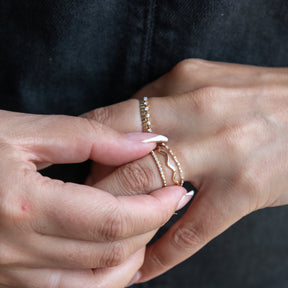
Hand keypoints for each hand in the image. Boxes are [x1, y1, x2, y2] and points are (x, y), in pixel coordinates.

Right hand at [0, 110, 186, 286]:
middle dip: (149, 229)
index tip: (175, 191)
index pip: (113, 219)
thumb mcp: (26, 132)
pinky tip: (114, 254)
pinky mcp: (6, 279)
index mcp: (23, 205)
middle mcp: (15, 250)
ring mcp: (8, 272)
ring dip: (131, 258)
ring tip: (147, 227)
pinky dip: (102, 278)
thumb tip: (146, 141)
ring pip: (93, 285)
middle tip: (166, 203)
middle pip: (109, 253)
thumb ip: (92, 137)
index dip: (154, 208)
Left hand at [84, 59, 287, 282]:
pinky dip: (160, 255)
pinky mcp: (242, 192)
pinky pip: (190, 231)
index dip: (89, 147)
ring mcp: (221, 153)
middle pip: (121, 154)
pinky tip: (142, 267)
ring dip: (119, 214)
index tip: (81, 166)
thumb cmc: (253, 97)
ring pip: (146, 187)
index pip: (113, 119)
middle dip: (96, 182)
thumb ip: (161, 99)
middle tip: (87, 199)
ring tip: (109, 227)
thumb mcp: (204, 81)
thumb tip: (122, 129)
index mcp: (184, 82)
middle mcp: (198, 112)